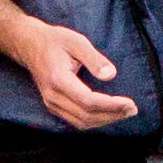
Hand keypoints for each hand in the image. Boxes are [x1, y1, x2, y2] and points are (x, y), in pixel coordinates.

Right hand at [11, 17, 136, 130]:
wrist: (29, 45)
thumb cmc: (54, 40)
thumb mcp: (76, 41)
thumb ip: (94, 59)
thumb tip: (111, 75)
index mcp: (59, 80)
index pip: (88, 101)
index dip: (111, 105)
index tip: (130, 103)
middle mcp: (53, 96)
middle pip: (86, 116)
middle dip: (112, 115)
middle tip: (133, 109)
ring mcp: (51, 104)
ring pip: (81, 122)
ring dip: (105, 121)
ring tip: (125, 113)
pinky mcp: (53, 106)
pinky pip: (76, 121)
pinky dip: (94, 121)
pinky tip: (109, 114)